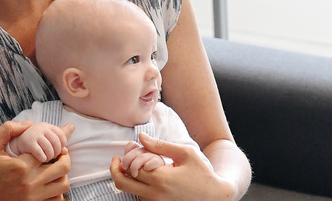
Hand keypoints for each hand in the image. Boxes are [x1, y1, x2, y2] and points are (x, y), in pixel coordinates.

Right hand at [0, 121, 73, 200]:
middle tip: (60, 153)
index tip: (62, 136)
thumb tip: (28, 124)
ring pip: (63, 185)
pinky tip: (51, 184)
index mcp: (21, 166)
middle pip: (62, 167)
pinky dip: (59, 192)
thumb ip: (8, 130)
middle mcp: (30, 182)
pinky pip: (57, 200)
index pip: (50, 149)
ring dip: (63, 174)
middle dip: (64, 156)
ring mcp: (34, 197)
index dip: (58, 141)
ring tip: (56, 168)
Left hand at [110, 133, 235, 200]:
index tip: (129, 149)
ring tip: (138, 166)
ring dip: (128, 178)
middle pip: (122, 183)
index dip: (127, 157)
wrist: (216, 196)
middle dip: (115, 170)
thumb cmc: (202, 172)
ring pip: (130, 191)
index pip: (130, 167)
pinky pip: (140, 198)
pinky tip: (146, 177)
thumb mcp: (185, 153)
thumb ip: (160, 145)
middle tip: (117, 161)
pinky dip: (137, 186)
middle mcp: (155, 195)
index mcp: (161, 179)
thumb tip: (140, 137)